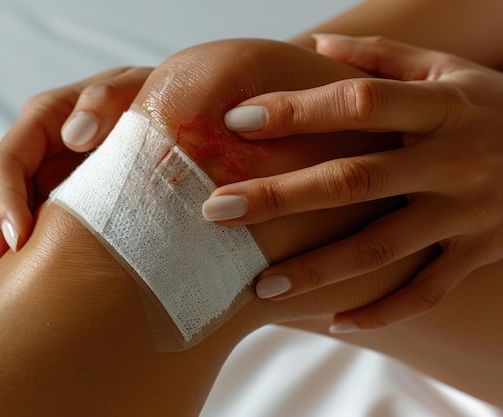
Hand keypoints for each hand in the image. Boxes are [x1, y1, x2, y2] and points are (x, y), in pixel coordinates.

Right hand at [0, 67, 151, 277]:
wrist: (179, 116)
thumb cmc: (154, 97)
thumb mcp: (134, 87)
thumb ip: (104, 99)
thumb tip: (74, 134)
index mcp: (47, 118)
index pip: (9, 162)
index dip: (6, 200)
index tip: (19, 238)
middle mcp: (42, 150)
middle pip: (3, 196)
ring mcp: (53, 176)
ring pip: (17, 216)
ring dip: (8, 253)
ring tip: (0, 291)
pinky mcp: (69, 199)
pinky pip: (45, 226)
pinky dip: (34, 253)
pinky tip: (29, 282)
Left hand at [206, 35, 502, 330]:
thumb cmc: (490, 105)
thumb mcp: (447, 69)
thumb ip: (382, 57)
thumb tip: (315, 45)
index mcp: (441, 108)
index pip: (357, 105)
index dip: (296, 111)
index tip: (235, 122)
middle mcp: (452, 162)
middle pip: (353, 182)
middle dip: (280, 197)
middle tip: (216, 212)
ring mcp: (466, 216)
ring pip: (381, 249)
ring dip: (317, 270)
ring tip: (260, 287)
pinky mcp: (478, 255)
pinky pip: (426, 293)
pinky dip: (382, 311)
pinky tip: (333, 320)